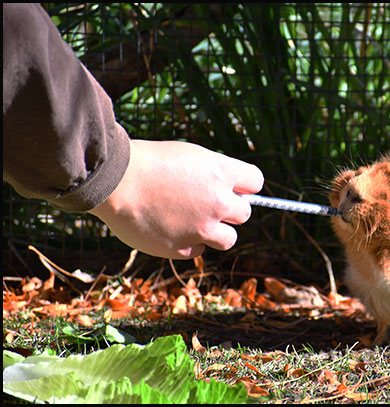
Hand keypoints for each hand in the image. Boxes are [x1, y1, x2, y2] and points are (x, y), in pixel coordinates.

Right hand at [89, 139, 262, 258]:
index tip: (237, 187)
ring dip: (216, 232)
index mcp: (221, 173)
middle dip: (230, 209)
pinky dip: (189, 244)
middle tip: (208, 204)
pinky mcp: (182, 248)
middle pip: (245, 213)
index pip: (256, 181)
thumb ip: (215, 173)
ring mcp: (201, 228)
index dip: (246, 185)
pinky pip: (199, 252)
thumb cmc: (149, 161)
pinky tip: (172, 229)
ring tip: (194, 221)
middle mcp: (217, 202)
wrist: (115, 181)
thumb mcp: (190, 156)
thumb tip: (231, 188)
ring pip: (229, 239)